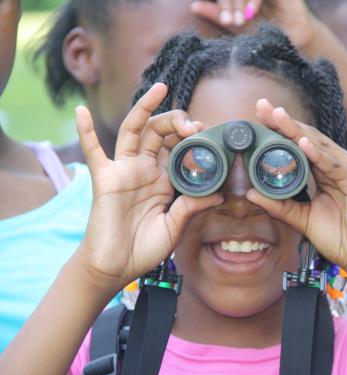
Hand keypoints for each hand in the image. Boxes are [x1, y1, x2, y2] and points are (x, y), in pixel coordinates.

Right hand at [75, 83, 222, 292]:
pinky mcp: (105, 179)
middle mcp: (145, 170)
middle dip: (177, 121)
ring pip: (134, 131)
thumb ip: (191, 207)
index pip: (179, 148)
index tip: (208, 133)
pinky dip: (86, 132)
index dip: (193, 137)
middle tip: (193, 124)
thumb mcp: (174, 227)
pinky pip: (93, 152)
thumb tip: (219, 193)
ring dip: (145, 108)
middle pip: (160, 133)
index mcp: (164, 180)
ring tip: (160, 88)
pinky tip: (81, 112)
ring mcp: (124, 171)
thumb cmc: (145, 249)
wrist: (116, 268)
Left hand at [190, 0, 320, 49]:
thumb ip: (216, 14)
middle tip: (232, 21)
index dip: (224, 4)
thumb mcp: (236, 24)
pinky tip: (252, 14)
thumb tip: (193, 6)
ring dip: (240, 2)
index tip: (227, 21)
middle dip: (231, 3)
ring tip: (242, 20)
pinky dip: (254, 0)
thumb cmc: (264, 32)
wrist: (292, 42)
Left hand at [247, 99, 346, 277]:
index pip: (300, 145)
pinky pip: (334, 166)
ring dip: (297, 131)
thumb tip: (250, 193)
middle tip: (262, 106)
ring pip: (319, 147)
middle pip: (308, 138)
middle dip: (284, 122)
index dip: (280, 130)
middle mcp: (338, 165)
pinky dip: (318, 155)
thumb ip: (279, 205)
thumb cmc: (339, 238)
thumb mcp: (302, 219)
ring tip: (276, 116)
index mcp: (325, 171)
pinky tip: (302, 144)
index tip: (258, 116)